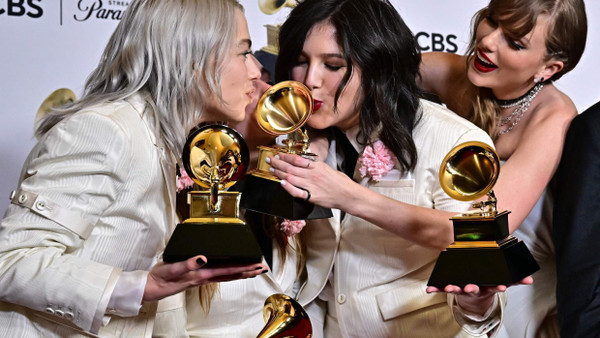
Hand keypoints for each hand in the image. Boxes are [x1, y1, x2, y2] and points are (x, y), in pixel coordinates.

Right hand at [143, 255, 266, 301]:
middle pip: (231, 274)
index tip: (256, 266)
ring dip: (241, 273)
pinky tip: (232, 271)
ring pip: (226, 275)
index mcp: (201, 274)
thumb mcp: (172, 269)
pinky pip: (218, 275)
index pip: (227, 270)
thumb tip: (202, 258)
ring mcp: (202, 279)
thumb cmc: (161, 279)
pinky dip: (229, 272)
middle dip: (248, 271)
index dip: (243, 268)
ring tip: (253, 270)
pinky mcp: (197, 278)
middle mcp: (204, 277)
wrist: (151, 288)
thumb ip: (187, 264)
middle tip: (262, 268)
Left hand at [267, 152, 354, 208]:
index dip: (285, 156)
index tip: (278, 154)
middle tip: (269, 160)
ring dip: (279, 173)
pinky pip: (297, 192)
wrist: (348, 195)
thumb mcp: (327, 168)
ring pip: (291, 178)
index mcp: (316, 166)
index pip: (297, 159)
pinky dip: (288, 187)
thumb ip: (314, 165)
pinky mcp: (311, 197)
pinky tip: (281, 183)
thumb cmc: (339, 182)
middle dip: (277, 163)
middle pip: (290, 167)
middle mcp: (312, 175)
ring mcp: (311, 186)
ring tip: (272, 169)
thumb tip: (304, 161)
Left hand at [426, 276, 532, 314]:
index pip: (494, 287)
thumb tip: (530, 279)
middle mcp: (475, 289)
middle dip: (472, 288)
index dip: (498, 286)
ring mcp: (462, 290)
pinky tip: (429, 289)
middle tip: (471, 287)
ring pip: (458, 290)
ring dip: (453, 289)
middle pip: (474, 289)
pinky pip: (442, 288)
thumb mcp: (500, 282)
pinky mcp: (451, 288)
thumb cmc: (486, 284)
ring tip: (449, 288)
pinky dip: (435, 288)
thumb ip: (515, 280)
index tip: (502, 286)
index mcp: (487, 286)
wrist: (473, 297)